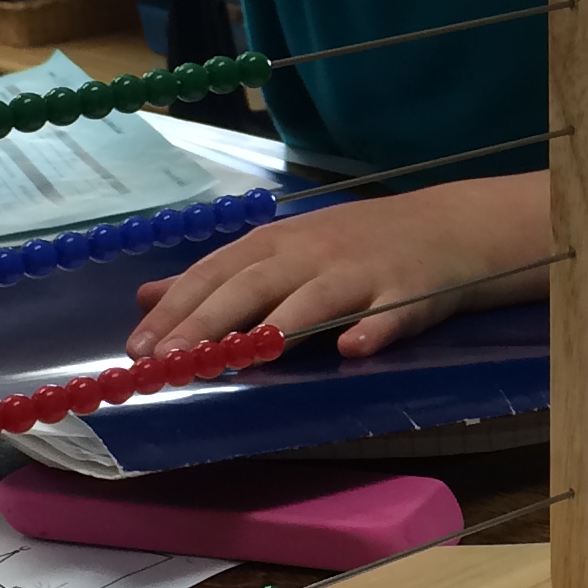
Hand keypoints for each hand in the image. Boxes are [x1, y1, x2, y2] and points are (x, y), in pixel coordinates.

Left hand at [128, 178, 546, 359]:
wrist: (448, 227)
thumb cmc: (356, 245)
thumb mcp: (282, 250)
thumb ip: (218, 276)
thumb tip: (148, 299)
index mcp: (276, 243)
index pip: (216, 274)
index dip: (177, 310)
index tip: (138, 347)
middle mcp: (312, 253)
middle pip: (254, 286)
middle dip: (210, 322)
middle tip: (171, 361)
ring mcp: (362, 272)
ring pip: (316, 299)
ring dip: (280, 327)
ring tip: (244, 356)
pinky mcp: (409, 294)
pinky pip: (390, 316)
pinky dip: (373, 330)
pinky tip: (353, 349)